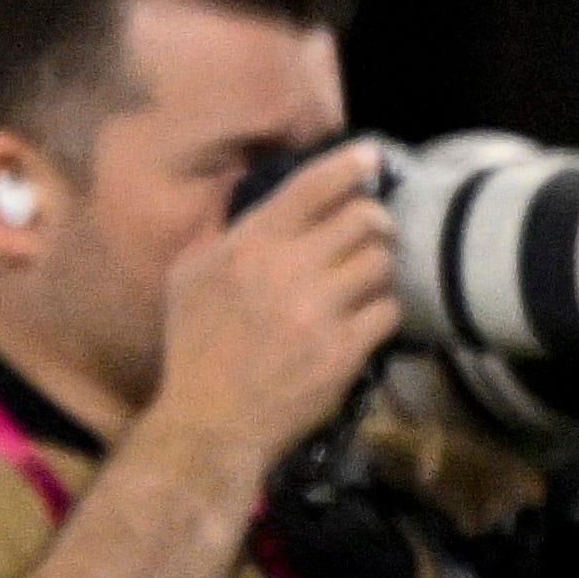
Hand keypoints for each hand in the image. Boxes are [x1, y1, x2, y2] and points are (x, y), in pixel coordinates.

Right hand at [151, 144, 397, 479]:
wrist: (211, 419)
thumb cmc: (196, 347)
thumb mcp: (189, 277)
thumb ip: (222, 234)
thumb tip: (249, 198)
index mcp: (247, 246)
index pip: (310, 187)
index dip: (349, 166)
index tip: (372, 158)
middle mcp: (285, 270)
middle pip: (362, 219)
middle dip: (376, 221)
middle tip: (375, 232)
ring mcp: (318, 310)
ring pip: (382, 263)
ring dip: (381, 268)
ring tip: (367, 280)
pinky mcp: (345, 349)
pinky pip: (389, 310)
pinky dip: (385, 310)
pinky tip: (369, 318)